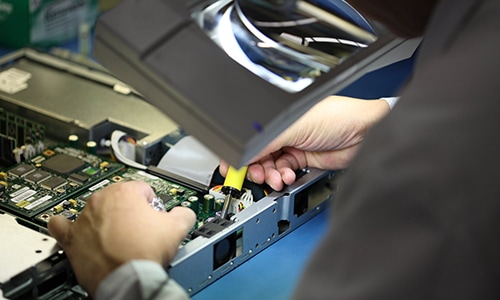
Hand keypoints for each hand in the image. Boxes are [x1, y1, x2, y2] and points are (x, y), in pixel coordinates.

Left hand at [48, 181, 195, 296]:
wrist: (127, 278)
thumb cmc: (144, 252)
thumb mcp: (177, 228)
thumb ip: (183, 213)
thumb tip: (184, 213)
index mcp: (125, 192)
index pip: (143, 190)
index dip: (152, 205)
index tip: (154, 217)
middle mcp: (100, 201)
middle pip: (119, 199)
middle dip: (130, 211)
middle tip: (140, 230)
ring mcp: (83, 219)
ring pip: (95, 211)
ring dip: (106, 219)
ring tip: (119, 236)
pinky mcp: (71, 239)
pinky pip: (61, 225)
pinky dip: (66, 226)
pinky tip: (71, 227)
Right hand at [220, 96, 390, 189]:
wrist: (364, 134)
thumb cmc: (337, 116)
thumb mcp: (293, 127)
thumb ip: (265, 142)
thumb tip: (241, 154)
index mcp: (276, 116)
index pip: (250, 136)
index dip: (239, 152)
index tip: (231, 167)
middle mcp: (282, 130)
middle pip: (257, 153)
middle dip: (255, 167)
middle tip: (257, 176)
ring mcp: (292, 144)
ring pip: (270, 165)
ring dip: (270, 175)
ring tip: (278, 178)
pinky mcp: (302, 159)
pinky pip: (284, 171)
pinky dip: (283, 177)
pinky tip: (288, 176)